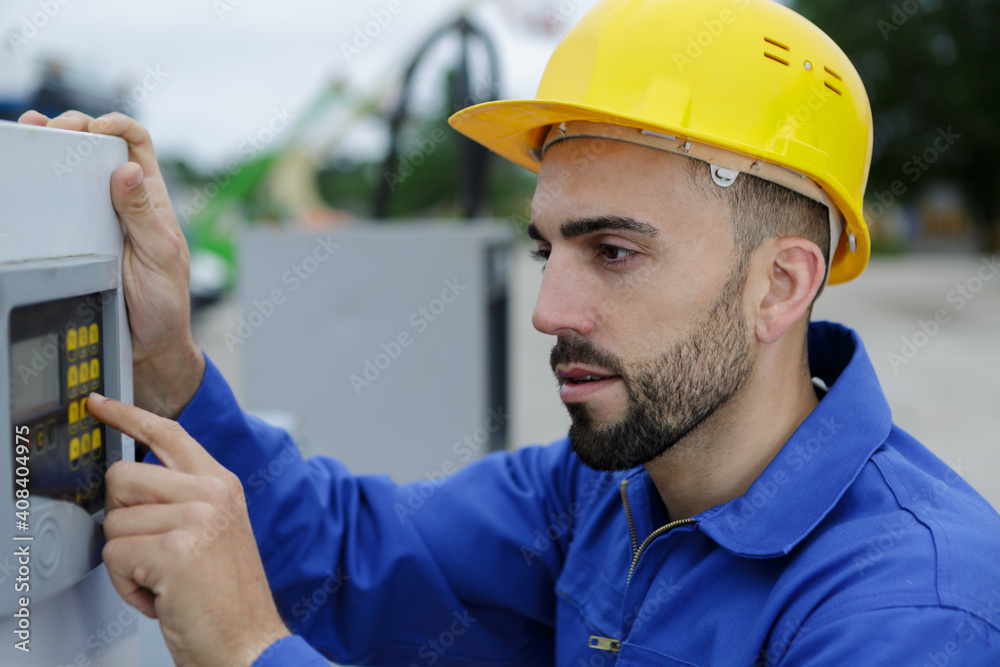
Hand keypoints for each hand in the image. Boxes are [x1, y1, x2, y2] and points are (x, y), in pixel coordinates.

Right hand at [18, 110, 203, 418]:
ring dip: (53, 145)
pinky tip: (28, 168)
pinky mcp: (79, 237)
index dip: (118, 124)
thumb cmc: (165, 303)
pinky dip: (43, 181)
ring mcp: (99, 218)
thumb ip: (143, 215)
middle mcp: (125, 202)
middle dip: (76, 126)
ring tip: (32, 133)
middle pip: (99, 147)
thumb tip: (127, 170)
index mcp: (151, 200)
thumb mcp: (160, 256)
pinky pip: (60, 203)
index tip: (96, 126)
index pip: (138, 144)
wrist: (147, 344)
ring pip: (75, 170)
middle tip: (54, 130)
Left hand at [88, 392, 289, 666]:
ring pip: (114, 523)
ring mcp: (196, 517)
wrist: (251, 643)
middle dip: (122, 520)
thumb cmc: (228, 598)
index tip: (99, 404)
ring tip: (166, 580)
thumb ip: (183, 499)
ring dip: (128, 562)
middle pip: (122, 477)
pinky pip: (115, 557)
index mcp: (222, 484)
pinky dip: (128, 587)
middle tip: (154, 552)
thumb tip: (127, 483)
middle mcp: (213, 492)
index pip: (168, 433)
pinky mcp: (176, 549)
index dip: (128, 415)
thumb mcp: (215, 532)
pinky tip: (163, 596)